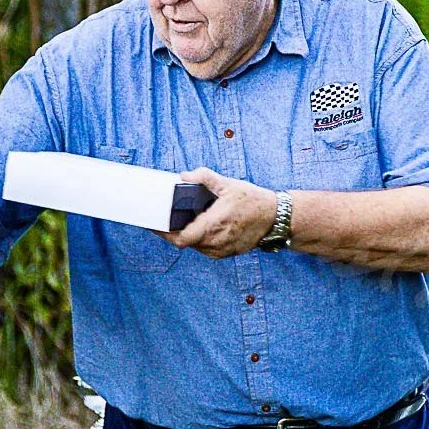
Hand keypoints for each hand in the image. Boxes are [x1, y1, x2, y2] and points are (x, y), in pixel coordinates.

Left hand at [161, 168, 276, 257]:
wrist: (275, 218)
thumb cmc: (252, 201)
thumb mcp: (228, 184)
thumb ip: (204, 178)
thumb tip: (184, 175)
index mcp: (213, 225)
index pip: (180, 238)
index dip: (163, 233)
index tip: (153, 225)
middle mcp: (215, 242)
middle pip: (184, 242)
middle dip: (172, 232)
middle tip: (163, 220)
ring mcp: (221, 250)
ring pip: (194, 246)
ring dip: (186, 236)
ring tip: (181, 222)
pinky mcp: (226, 253)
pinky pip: (205, 249)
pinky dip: (199, 240)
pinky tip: (199, 227)